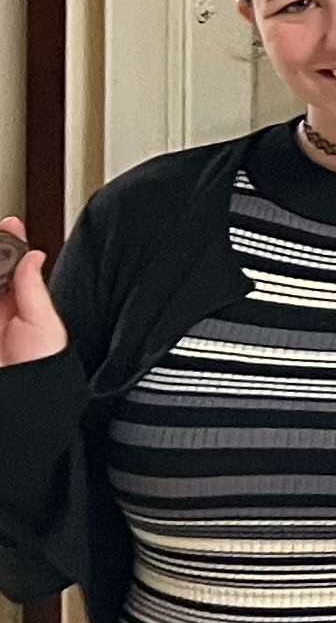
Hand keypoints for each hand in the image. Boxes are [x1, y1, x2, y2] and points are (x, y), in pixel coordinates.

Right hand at [0, 221, 60, 368]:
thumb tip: (34, 255)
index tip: (10, 224)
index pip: (12, 269)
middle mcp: (0, 313)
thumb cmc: (42, 368)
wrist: (26, 398)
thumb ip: (32, 288)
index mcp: (20, 308)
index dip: (9, 245)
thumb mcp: (43, 323)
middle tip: (0, 231)